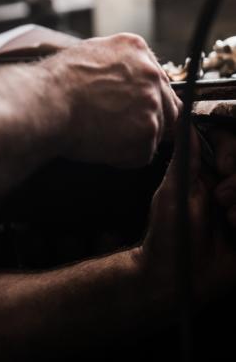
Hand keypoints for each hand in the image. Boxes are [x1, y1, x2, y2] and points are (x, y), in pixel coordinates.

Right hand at [43, 33, 181, 167]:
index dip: (142, 97)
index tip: (128, 106)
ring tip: (102, 134)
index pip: (157, 78)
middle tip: (120, 127)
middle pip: (166, 104)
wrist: (48, 101)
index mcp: (138, 50)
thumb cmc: (57, 80)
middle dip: (146, 118)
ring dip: (133, 137)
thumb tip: (120, 77)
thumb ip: (116, 62)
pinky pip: (142, 153)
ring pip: (155, 130)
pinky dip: (124, 156)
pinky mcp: (147, 134)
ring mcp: (152, 104)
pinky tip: (101, 145)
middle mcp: (152, 74)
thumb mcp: (89, 52)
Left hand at [140, 126, 235, 305]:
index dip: (231, 152)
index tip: (224, 167)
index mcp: (211, 174)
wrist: (176, 278)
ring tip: (230, 221)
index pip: (232, 146)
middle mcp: (231, 188)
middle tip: (222, 202)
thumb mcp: (174, 191)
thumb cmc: (168, 232)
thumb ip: (185, 158)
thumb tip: (185, 121)